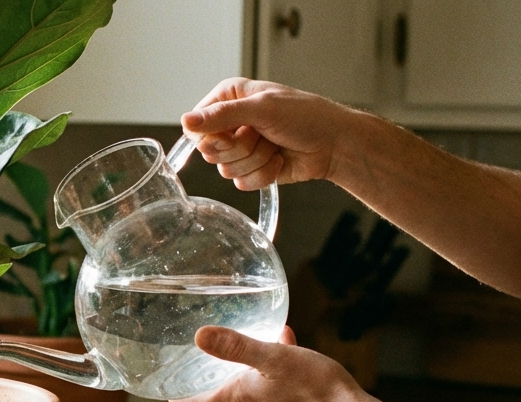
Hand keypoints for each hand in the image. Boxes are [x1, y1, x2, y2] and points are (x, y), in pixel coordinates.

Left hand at [170, 326, 368, 401]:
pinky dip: (279, 377)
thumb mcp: (273, 359)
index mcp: (241, 400)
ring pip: (256, 394)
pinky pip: (280, 395)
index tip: (170, 398)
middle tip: (212, 367)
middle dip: (220, 382)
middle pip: (227, 399)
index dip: (183, 401)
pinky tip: (296, 358)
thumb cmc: (314, 390)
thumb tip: (200, 336)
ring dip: (254, 374)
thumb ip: (237, 347)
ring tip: (266, 347)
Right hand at [182, 78, 356, 190]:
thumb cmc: (306, 116)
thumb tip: (185, 121)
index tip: (235, 132)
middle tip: (261, 136)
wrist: (334, 144)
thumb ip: (221, 116)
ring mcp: (241, 148)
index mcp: (228, 99)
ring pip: (225, 169)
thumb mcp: (262, 109)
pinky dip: (263, 175)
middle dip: (240, 148)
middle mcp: (231, 123)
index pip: (196, 125)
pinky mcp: (251, 169)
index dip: (212, 136)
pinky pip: (240, 183)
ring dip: (255, 161)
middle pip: (209, 150)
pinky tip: (278, 161)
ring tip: (274, 146)